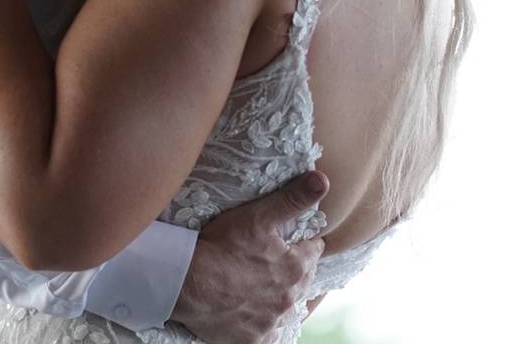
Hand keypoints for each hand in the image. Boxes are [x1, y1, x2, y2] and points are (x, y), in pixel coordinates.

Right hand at [171, 171, 328, 343]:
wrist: (186, 284)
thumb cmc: (220, 247)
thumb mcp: (258, 216)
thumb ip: (293, 199)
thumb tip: (323, 181)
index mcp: (295, 267)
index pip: (313, 251)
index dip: (303, 242)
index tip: (293, 239)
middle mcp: (289, 298)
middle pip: (301, 281)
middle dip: (293, 270)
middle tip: (275, 261)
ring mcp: (270, 322)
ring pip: (285, 308)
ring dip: (279, 297)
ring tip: (262, 286)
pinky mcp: (252, 339)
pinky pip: (267, 334)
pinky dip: (263, 325)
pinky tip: (252, 314)